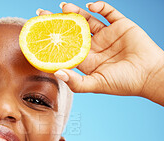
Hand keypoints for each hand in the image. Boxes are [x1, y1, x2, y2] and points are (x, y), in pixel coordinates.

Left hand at [39, 2, 163, 103]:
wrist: (149, 76)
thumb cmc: (123, 84)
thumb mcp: (96, 84)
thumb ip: (76, 82)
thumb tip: (57, 72)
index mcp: (87, 60)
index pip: (65, 47)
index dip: (53, 40)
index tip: (39, 33)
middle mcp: (95, 46)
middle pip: (72, 31)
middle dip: (59, 22)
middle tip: (43, 14)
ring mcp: (107, 35)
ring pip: (88, 20)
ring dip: (75, 12)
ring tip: (63, 7)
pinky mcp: (121, 26)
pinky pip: (109, 13)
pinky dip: (100, 7)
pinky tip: (90, 6)